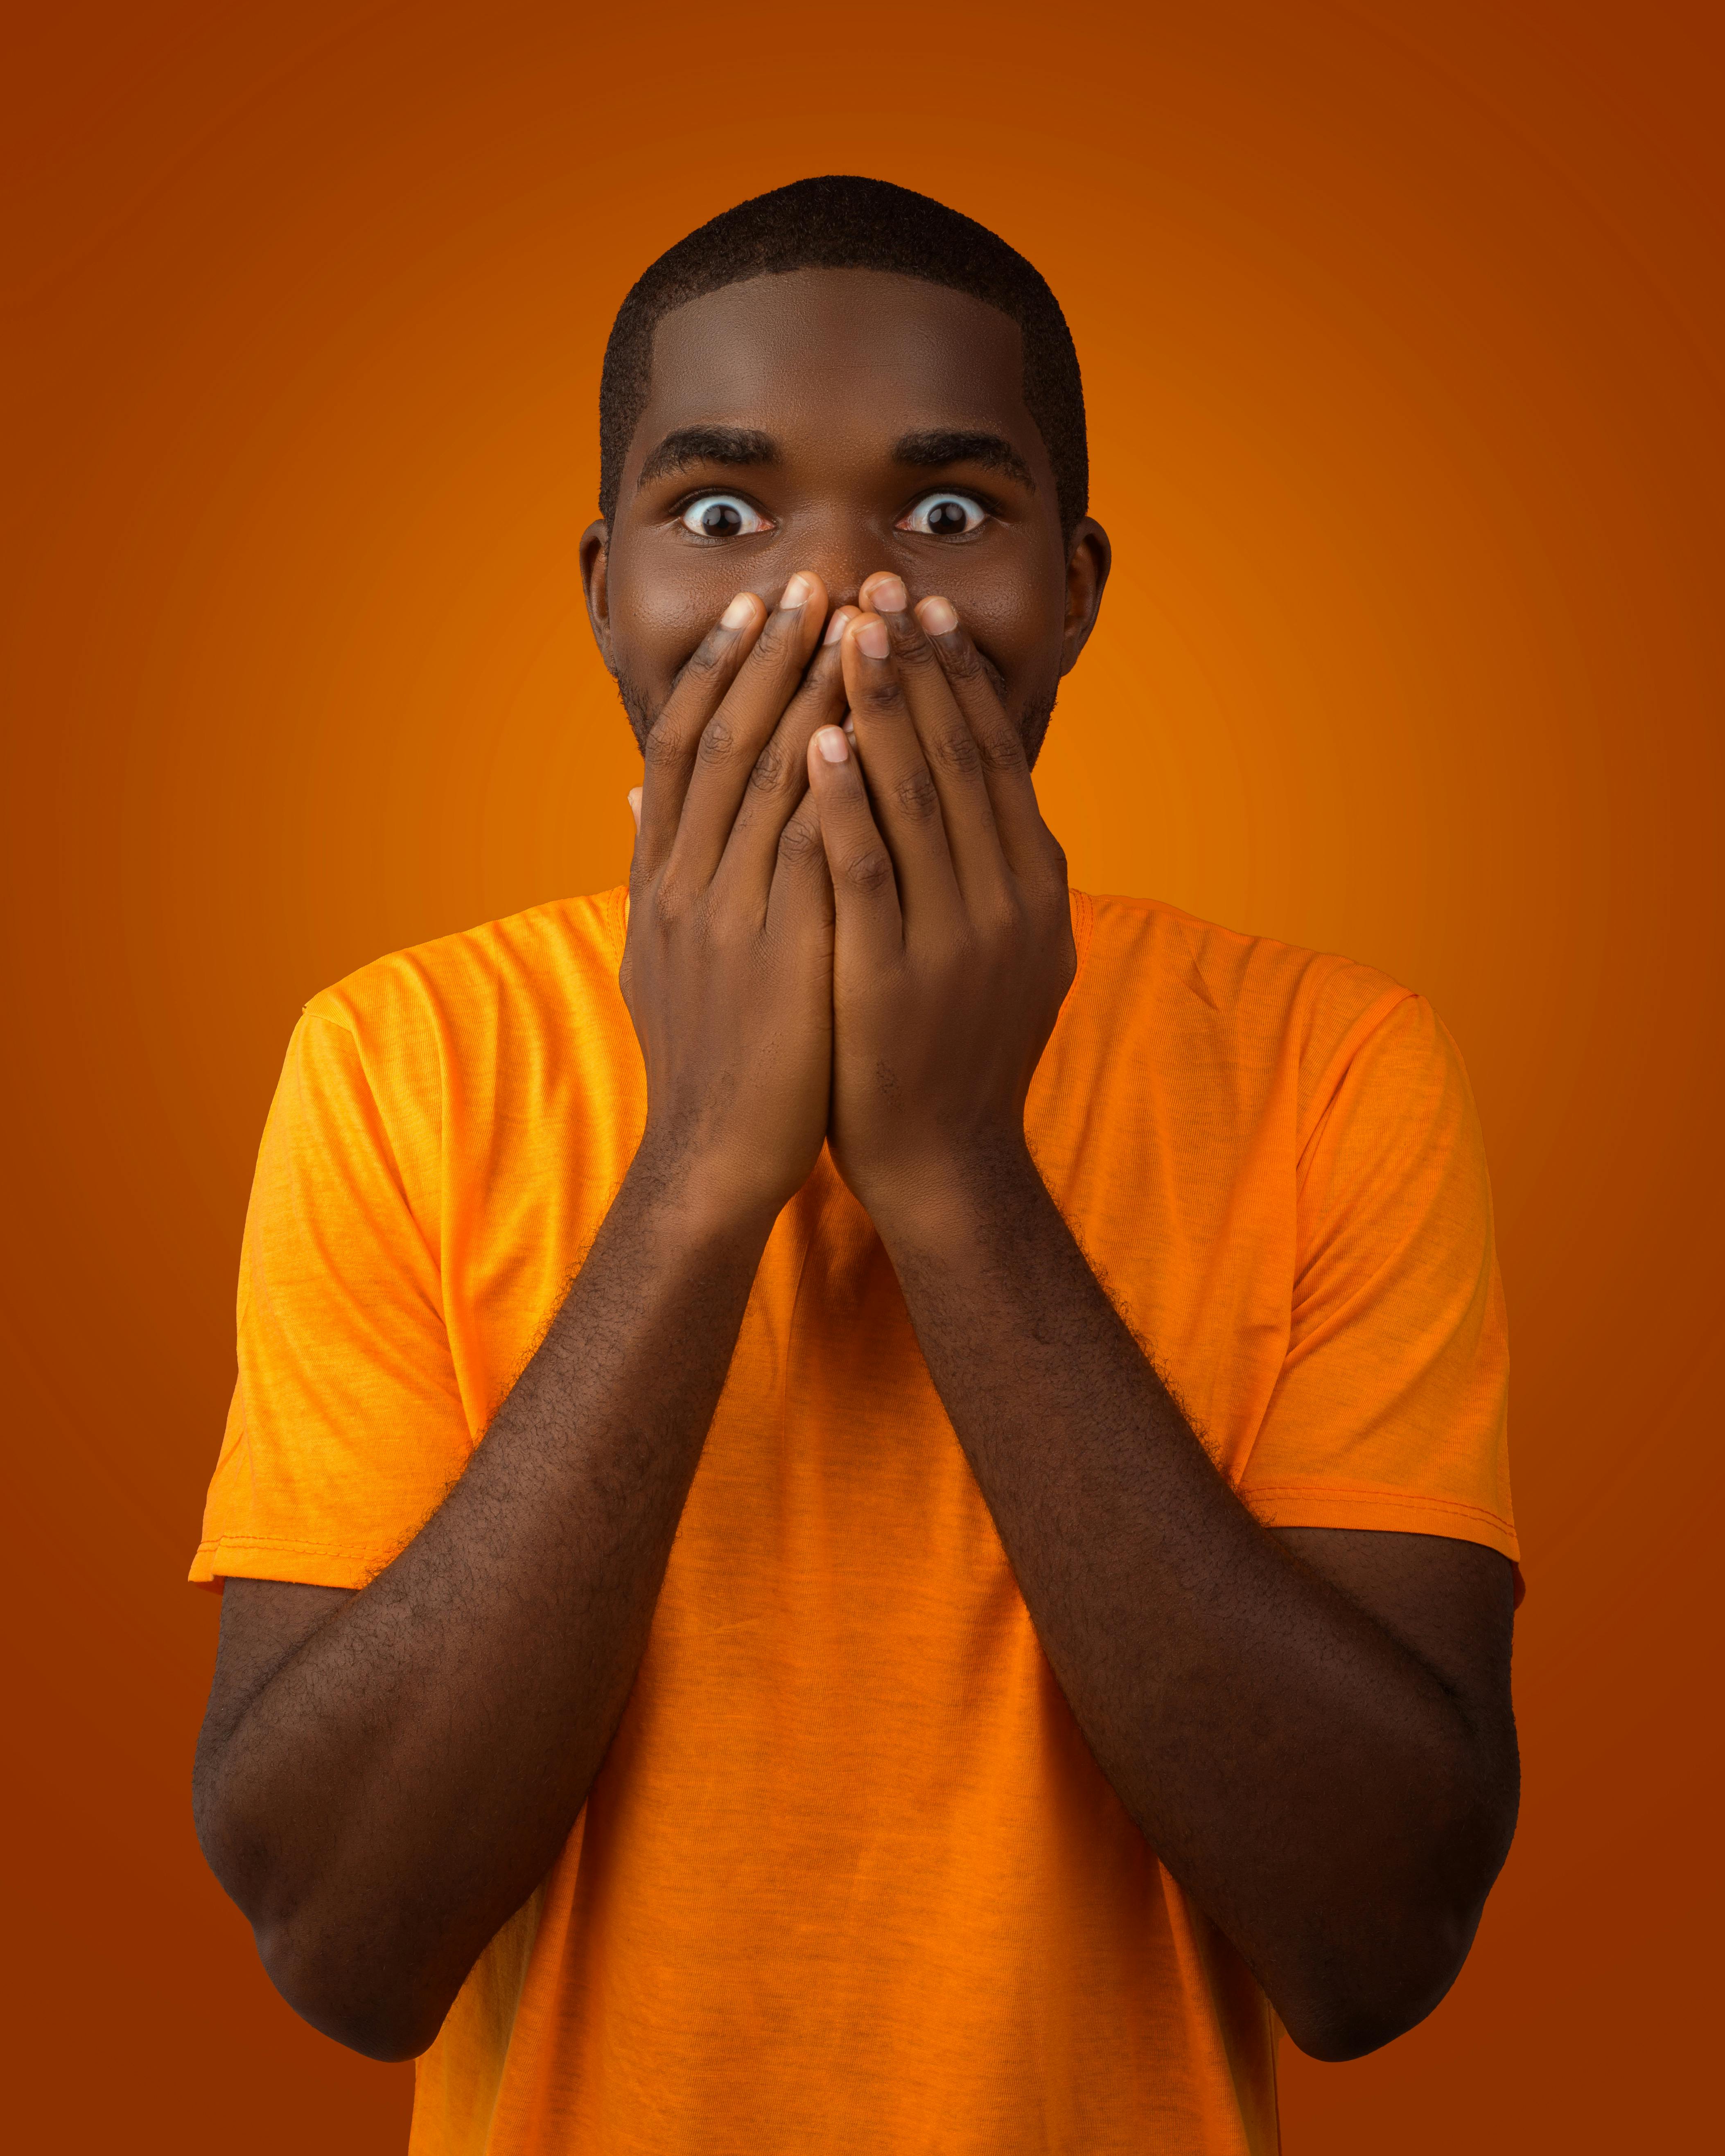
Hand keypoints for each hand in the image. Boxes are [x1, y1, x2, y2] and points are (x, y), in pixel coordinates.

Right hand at [622, 573, 853, 1226]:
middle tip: (816, 578)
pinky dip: (834, 778)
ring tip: (856, 624)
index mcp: (660, 878)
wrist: (713, 1154)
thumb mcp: (659, 953)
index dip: (719, 670)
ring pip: (770, 776)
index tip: (760, 608)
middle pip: (725, 738)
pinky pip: (810, 842)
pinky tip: (867, 726)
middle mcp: (685, 881)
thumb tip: (637, 792)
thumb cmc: (706, 1056)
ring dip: (814, 693)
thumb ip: (653, 867)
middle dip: (773, 655)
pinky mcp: (782, 949)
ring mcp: (729, 912)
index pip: (685, 745)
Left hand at [804, 572, 1075, 1237]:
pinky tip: (818, 736)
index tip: (918, 610)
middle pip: (959, 759)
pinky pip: (869, 868)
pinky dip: (845, 798)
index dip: (956, 680)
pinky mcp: (897, 975)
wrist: (943, 1158)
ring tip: (845, 632)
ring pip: (918, 798)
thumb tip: (980, 791)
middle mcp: (1010, 903)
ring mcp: (957, 939)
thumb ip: (990, 870)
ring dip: (882, 706)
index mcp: (1035, 888)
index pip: (993, 759)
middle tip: (876, 588)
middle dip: (916, 668)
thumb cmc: (953, 1048)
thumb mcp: (998, 949)